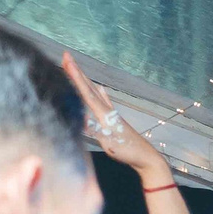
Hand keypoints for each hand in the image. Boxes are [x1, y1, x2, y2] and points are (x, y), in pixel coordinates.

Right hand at [62, 52, 171, 181]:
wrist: (145, 157)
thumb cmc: (127, 152)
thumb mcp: (109, 145)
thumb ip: (96, 131)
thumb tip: (83, 119)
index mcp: (103, 115)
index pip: (85, 92)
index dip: (75, 76)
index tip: (67, 60)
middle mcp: (107, 110)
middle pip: (88, 87)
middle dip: (77, 72)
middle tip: (66, 55)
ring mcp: (111, 114)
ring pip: (95, 92)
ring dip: (84, 80)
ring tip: (76, 67)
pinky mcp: (115, 119)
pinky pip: (104, 101)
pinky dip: (100, 93)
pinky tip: (101, 88)